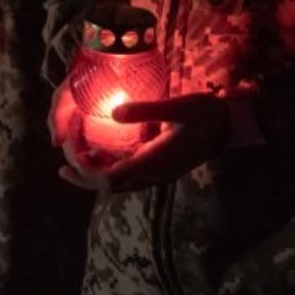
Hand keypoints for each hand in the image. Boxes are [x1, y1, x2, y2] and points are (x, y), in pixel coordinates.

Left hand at [57, 93, 229, 192]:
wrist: (232, 127)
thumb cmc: (207, 113)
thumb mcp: (179, 106)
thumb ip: (146, 110)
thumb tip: (113, 112)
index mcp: (154, 162)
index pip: (107, 178)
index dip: (84, 167)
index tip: (73, 143)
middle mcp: (153, 175)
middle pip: (108, 187)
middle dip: (83, 177)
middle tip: (62, 165)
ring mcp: (158, 175)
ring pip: (118, 185)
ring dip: (95, 176)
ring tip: (76, 163)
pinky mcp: (162, 169)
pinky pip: (130, 177)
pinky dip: (111, 170)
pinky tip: (105, 156)